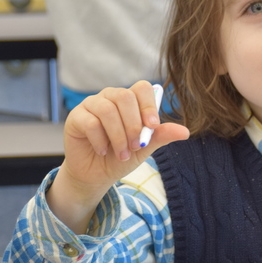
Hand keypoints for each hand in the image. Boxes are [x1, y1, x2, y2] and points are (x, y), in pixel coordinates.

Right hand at [47, 82, 188, 231]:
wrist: (97, 175)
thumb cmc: (122, 156)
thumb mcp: (145, 148)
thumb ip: (161, 136)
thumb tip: (185, 132)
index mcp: (130, 100)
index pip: (142, 88)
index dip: (148, 105)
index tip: (152, 127)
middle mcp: (110, 97)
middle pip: (125, 96)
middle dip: (133, 125)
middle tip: (136, 146)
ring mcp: (92, 104)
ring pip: (107, 109)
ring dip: (118, 136)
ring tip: (122, 154)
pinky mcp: (76, 117)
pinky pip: (91, 122)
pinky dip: (100, 140)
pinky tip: (103, 151)